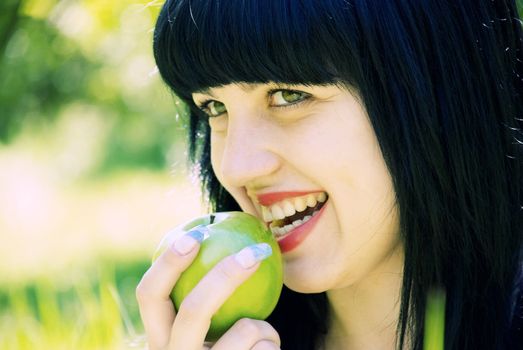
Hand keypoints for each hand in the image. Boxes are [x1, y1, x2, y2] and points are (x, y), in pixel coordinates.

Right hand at [136, 231, 280, 349]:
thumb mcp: (206, 333)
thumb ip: (204, 302)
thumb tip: (225, 241)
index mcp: (159, 340)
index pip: (149, 295)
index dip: (168, 261)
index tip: (197, 232)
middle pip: (194, 310)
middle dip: (225, 275)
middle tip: (256, 251)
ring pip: (245, 330)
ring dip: (263, 326)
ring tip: (263, 338)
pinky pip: (265, 348)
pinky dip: (273, 345)